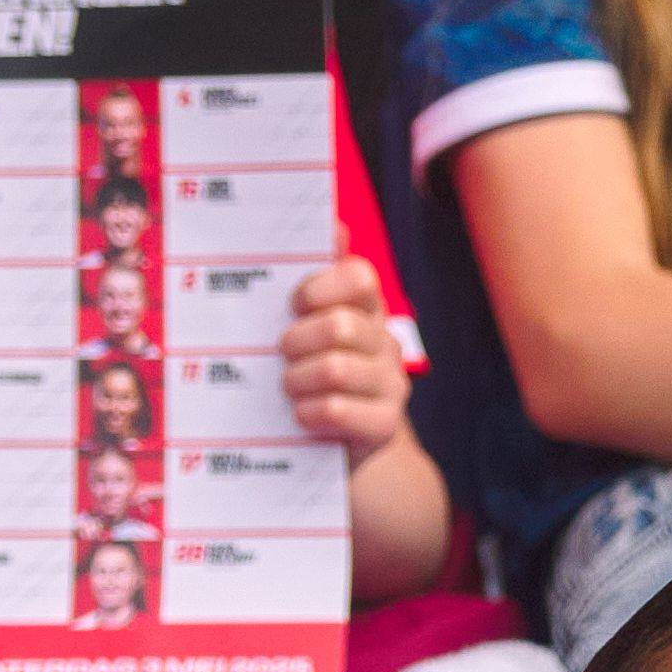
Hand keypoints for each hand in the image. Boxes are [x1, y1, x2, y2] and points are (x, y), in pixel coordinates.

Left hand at [277, 257, 413, 467]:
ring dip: (297, 380)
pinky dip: (310, 413)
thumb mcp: (303, 324)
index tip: (294, 304)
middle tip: (281, 353)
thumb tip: (332, 225)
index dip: (319, 287)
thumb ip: (312, 277)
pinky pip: (341, 411)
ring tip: (288, 388)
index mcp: (365, 309)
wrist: (336, 446)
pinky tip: (301, 416)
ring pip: (335, 369)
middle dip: (297, 340)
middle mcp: (384, 342)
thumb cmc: (308, 373)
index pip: (358, 277)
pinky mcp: (385, 424)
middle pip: (340, 326)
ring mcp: (390, 384)